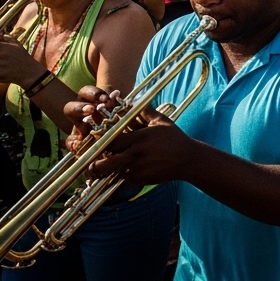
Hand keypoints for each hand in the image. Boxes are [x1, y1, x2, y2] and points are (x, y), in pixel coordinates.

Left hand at [64, 87, 194, 183]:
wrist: (188, 159)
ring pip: (112, 173)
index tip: (96, 141)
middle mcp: (135, 155)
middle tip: (91, 161)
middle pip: (105, 163)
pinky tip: (122, 171)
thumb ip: (144, 111)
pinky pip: (123, 179)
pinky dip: (120, 175)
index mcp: (138, 139)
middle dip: (95, 164)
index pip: (109, 142)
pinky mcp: (140, 180)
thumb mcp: (161, 121)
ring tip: (99, 170)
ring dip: (105, 172)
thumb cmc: (174, 138)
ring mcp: (137, 169)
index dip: (100, 142)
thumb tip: (132, 100)